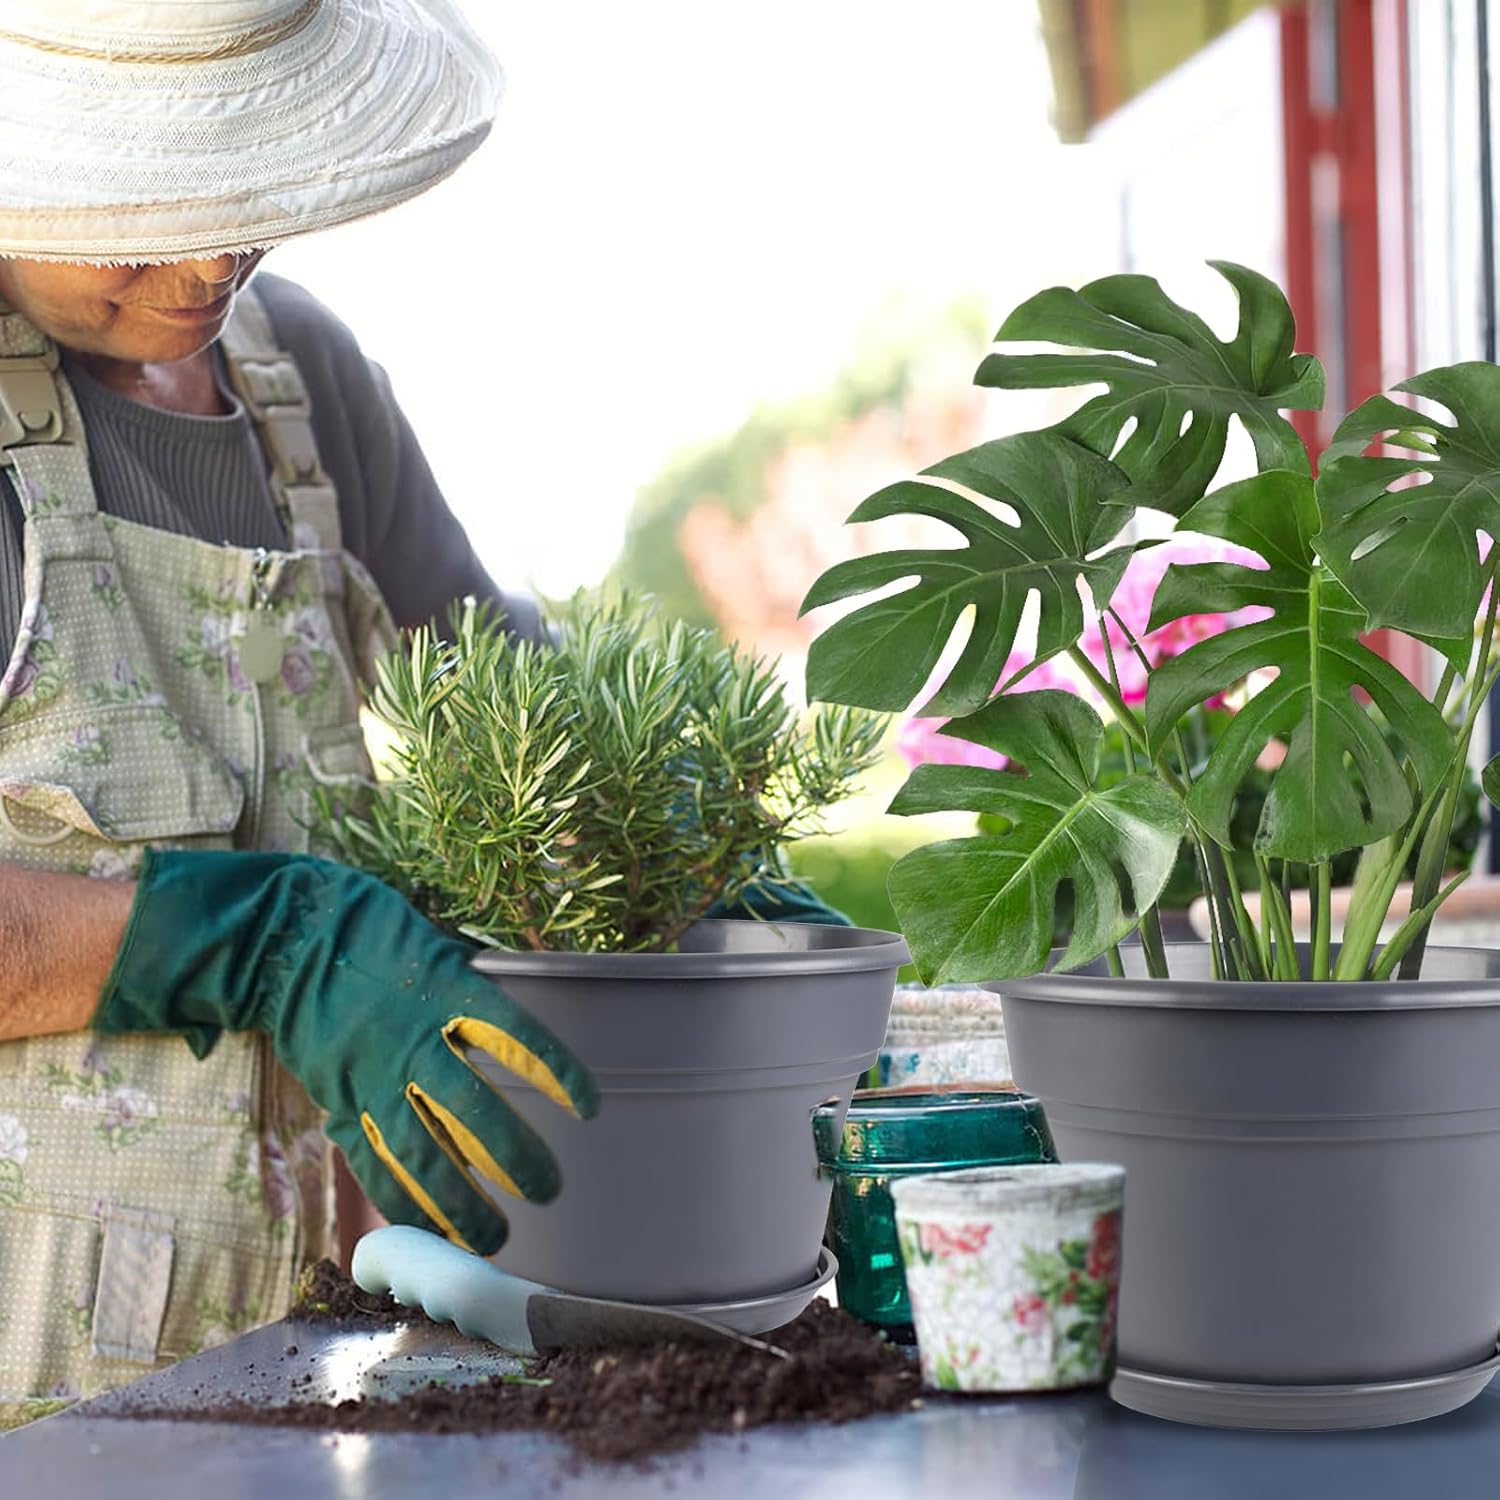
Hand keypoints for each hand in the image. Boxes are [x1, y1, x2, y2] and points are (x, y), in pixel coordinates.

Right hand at [94, 850, 596, 1255]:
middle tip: (550, 1190)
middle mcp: (412, 1040)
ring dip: (460, 1201)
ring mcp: (372, 1076)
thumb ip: (472, 998)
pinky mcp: (338, 1099)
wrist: (285, 938)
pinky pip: (372, 1159)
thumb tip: (513, 1041)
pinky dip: (402, 1198)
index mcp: (446, 991)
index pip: (516, 1037)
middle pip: (472, 1109)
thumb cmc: (373, 932)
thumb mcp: (436, 949)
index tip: (589, 1106)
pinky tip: (430, 1231)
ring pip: (421, 1151)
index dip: (556, 1073)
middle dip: (515, 1156)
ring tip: (494, 1238)